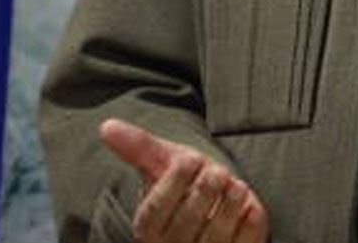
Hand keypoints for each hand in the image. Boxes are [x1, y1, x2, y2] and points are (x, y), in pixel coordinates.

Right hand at [99, 119, 268, 242]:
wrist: (210, 210)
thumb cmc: (182, 186)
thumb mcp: (160, 165)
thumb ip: (137, 147)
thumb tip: (106, 126)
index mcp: (149, 227)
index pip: (157, 209)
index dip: (176, 182)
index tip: (191, 158)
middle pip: (187, 224)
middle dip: (205, 192)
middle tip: (217, 171)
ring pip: (215, 239)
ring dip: (228, 207)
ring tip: (236, 185)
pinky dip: (250, 225)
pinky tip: (251, 206)